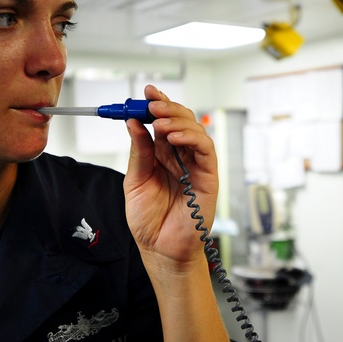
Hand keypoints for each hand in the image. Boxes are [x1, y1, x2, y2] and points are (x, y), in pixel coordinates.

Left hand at [123, 85, 217, 264]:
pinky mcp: (208, 177)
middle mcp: (181, 157)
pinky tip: (174, 137)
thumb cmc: (148, 221)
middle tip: (151, 102)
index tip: (145, 92)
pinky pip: (206, 150)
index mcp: (162, 155)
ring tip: (159, 120)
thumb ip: (138, 152)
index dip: (156, 104)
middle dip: (166, 107)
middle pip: (181, 121)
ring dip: (178, 119)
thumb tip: (134, 123)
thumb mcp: (134, 181)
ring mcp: (196, 166)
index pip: (163, 122)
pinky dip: (192, 138)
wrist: (159, 250)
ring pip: (196, 130)